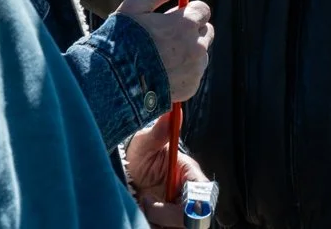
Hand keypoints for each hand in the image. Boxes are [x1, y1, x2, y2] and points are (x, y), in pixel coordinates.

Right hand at [116, 0, 213, 104]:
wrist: (110, 84)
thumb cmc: (119, 43)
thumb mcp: (136, 7)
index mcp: (186, 23)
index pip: (202, 10)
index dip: (185, 13)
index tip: (168, 20)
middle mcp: (197, 46)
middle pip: (204, 32)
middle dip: (189, 33)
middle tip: (162, 40)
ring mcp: (195, 69)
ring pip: (199, 55)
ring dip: (186, 54)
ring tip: (159, 60)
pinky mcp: (191, 88)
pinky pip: (193, 75)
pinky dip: (182, 75)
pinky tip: (161, 75)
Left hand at [124, 111, 207, 226]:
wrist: (128, 170)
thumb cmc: (140, 154)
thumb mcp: (145, 143)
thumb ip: (159, 132)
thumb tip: (172, 113)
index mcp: (190, 174)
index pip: (202, 194)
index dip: (186, 204)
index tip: (156, 202)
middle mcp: (190, 195)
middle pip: (195, 218)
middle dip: (169, 218)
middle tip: (146, 206)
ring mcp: (181, 211)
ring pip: (182, 227)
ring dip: (162, 223)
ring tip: (143, 209)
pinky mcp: (171, 223)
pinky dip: (157, 227)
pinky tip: (144, 217)